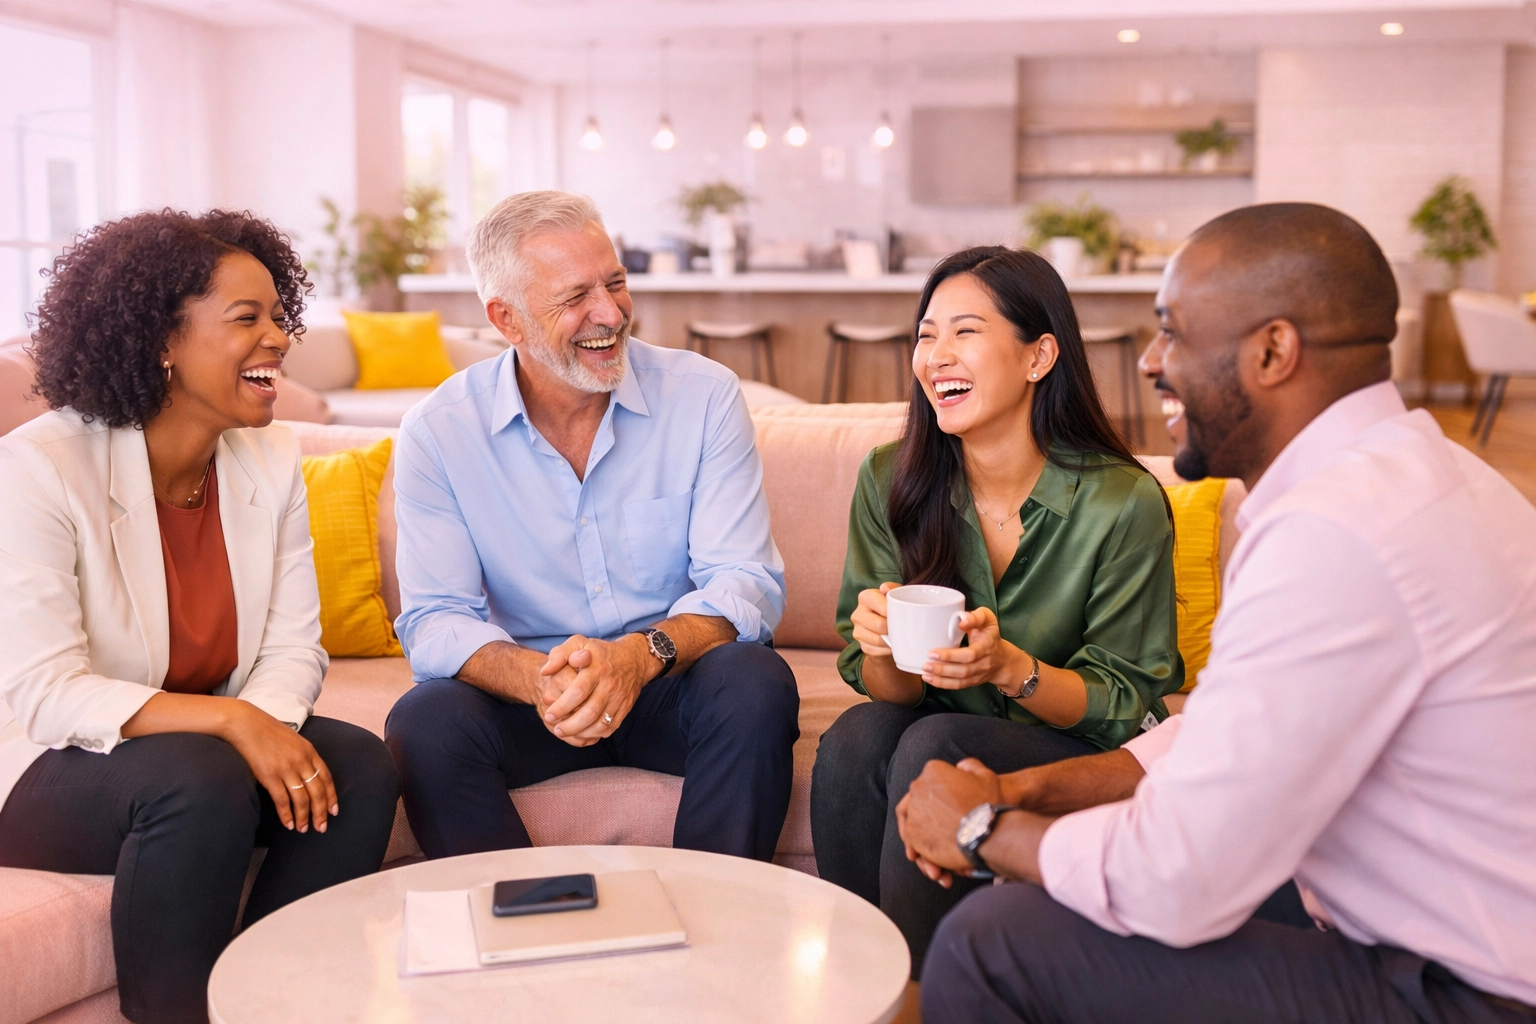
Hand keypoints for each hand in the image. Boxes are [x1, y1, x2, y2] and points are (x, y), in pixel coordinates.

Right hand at [221, 702, 336, 832]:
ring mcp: (286, 769)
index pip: (326, 778)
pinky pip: (283, 800)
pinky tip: (289, 824)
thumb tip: (307, 775)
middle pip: (318, 792)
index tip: (334, 811)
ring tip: (304, 829)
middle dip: (321, 813)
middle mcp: (302, 761)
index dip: (332, 797)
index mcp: (310, 751)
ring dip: (304, 817)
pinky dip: (287, 815)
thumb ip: (303, 756)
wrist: (246, 724)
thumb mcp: (294, 740)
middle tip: (322, 828)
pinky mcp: (270, 776)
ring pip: (302, 799)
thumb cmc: (268, 731)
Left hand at [538, 634, 654, 745]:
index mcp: (597, 668)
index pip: (578, 692)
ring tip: (565, 733)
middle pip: (589, 712)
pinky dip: (595, 734)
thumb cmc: (599, 652)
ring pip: (600, 723)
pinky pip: (609, 727)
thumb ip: (559, 655)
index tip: (549, 714)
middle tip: (556, 729)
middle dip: (570, 725)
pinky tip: (582, 733)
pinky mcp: (625, 709)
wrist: (634, 659)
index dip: (562, 707)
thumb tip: (545, 671)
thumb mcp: (578, 644)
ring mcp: (619, 698)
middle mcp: (610, 685)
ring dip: (581, 732)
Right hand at [850, 582, 900, 660]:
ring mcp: (858, 631)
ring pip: (878, 640)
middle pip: (879, 625)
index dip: (895, 613)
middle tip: (905, 628)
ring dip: (892, 640)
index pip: (882, 607)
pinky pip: (877, 651)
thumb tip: (884, 588)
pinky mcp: (862, 646)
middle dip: (894, 628)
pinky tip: (894, 646)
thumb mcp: (896, 595)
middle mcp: (857, 614)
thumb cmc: (893, 609)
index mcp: (865, 597)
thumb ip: (893, 589)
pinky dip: (888, 650)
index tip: (904, 615)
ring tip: (901, 637)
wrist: (886, 629)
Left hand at [896, 757, 1003, 884]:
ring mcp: (912, 811)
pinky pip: (911, 840)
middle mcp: (917, 787)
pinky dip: (921, 847)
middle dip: (929, 812)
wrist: (987, 833)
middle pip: (919, 800)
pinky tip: (936, 854)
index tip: (949, 806)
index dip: (939, 794)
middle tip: (944, 824)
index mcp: (933, 770)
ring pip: (914, 820)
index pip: (930, 780)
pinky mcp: (911, 833)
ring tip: (941, 842)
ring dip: (925, 830)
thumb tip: (960, 767)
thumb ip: (970, 767)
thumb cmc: (988, 805)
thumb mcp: (986, 776)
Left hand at [921, 606, 1022, 691]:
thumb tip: (961, 621)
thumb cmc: (990, 635)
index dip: (951, 655)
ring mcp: (978, 674)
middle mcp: (984, 662)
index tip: (934, 651)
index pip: (970, 654)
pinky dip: (943, 684)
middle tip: (926, 662)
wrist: (1003, 659)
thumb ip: (976, 616)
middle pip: (963, 670)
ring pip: (960, 680)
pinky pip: (958, 685)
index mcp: (987, 646)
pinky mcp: (973, 681)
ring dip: (940, 678)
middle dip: (943, 668)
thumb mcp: (988, 620)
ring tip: (925, 672)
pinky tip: (929, 678)